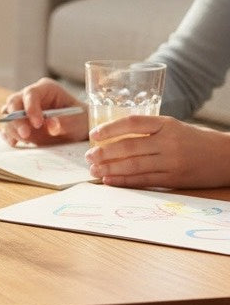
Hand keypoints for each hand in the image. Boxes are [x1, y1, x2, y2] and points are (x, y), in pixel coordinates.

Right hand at [0, 78, 87, 145]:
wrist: (77, 130)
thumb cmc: (80, 120)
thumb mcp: (78, 121)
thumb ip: (66, 122)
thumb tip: (51, 125)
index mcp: (46, 89)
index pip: (31, 94)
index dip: (30, 108)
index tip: (38, 124)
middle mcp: (30, 97)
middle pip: (13, 102)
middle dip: (16, 119)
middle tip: (26, 135)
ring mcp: (22, 110)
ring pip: (7, 115)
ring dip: (13, 129)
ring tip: (28, 140)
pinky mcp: (19, 124)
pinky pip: (7, 128)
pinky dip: (10, 136)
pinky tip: (18, 143)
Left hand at [85, 116, 229, 189]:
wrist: (227, 157)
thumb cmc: (195, 140)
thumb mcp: (174, 127)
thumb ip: (149, 131)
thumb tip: (113, 138)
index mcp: (167, 124)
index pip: (133, 122)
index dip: (110, 128)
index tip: (93, 134)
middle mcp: (169, 142)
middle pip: (129, 147)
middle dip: (104, 152)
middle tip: (88, 156)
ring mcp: (172, 161)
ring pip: (133, 165)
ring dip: (109, 169)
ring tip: (94, 170)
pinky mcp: (174, 179)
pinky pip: (144, 180)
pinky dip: (124, 181)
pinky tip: (109, 180)